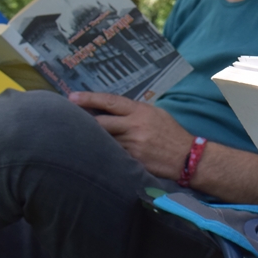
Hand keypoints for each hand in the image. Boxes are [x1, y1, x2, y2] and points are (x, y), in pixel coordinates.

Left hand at [69, 92, 190, 179]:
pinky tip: (97, 153)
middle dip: (84, 121)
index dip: (89, 98)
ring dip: (94, 139)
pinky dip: (104, 152)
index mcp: (140, 111)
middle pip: (100, 122)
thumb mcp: (156, 114)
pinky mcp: (132, 160)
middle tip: (71, 120)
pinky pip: (112, 154)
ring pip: (104, 139)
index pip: (110, 101)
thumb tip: (113, 109)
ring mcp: (132, 144)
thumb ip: (135, 111)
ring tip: (82, 138)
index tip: (72, 97)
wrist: (187, 157)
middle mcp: (134, 126)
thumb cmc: (171, 133)